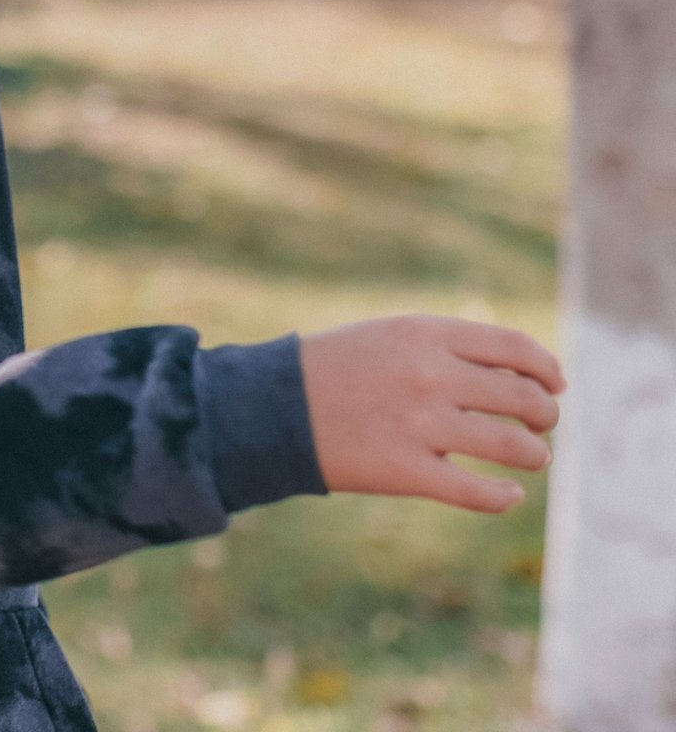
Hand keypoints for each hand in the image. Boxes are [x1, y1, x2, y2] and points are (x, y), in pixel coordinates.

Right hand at [299, 314, 565, 512]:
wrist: (273, 406)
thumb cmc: (339, 368)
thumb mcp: (393, 337)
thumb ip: (451, 347)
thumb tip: (523, 374)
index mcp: (427, 334)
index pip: (516, 348)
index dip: (547, 369)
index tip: (555, 385)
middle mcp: (430, 375)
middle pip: (523, 398)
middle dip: (545, 415)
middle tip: (542, 425)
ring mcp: (420, 425)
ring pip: (513, 446)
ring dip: (534, 455)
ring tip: (531, 457)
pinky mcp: (406, 472)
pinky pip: (478, 491)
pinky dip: (503, 496)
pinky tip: (507, 494)